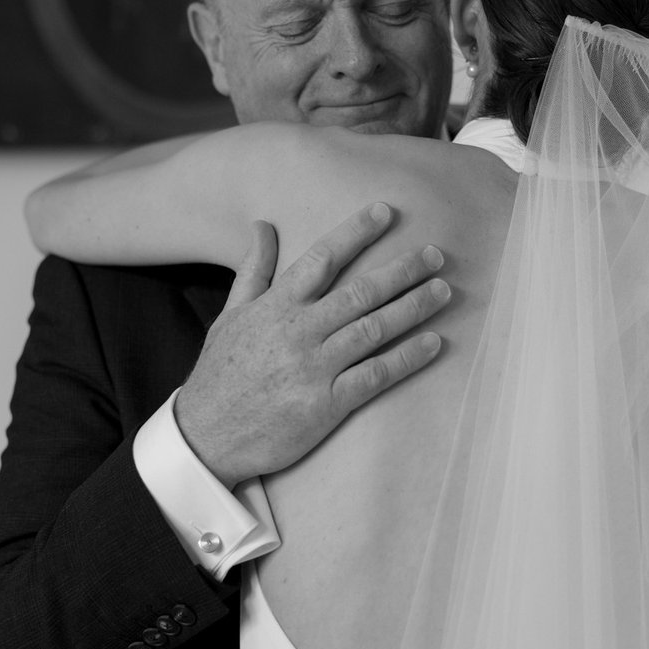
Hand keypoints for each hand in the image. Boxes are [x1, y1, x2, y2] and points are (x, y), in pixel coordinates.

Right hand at [176, 202, 450, 486]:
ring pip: (373, 329)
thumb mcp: (230, 315)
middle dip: (402, 270)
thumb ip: (253, 270)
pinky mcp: (325, 405)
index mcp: (275, 306)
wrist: (204, 437)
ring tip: (444, 291)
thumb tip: (262, 225)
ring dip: (413, 308)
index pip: (321, 258)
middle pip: (360, 292)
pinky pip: (375, 376)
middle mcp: (298, 331)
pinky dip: (406, 359)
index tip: (386, 211)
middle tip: (436, 254)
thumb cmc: (220, 374)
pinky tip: (434, 344)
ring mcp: (313, 368)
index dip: (355, 232)